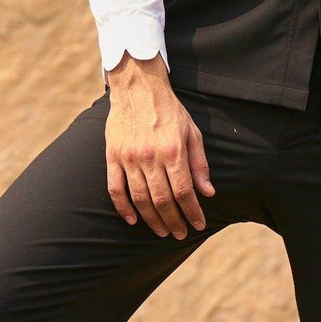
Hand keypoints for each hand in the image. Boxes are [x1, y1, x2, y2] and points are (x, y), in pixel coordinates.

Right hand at [105, 55, 214, 239]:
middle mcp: (150, 157)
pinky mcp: (112, 156)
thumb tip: (208, 192)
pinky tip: (133, 220)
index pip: (184, 191)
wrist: (138, 87)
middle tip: (180, 234)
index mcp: (173, 151)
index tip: (198, 225)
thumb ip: (199, 164)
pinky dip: (123, 208)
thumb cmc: (169, 110)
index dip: (192, 212)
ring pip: (140, 198)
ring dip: (152, 219)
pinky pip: (115, 189)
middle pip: (162, 200)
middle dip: (173, 221)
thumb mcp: (191, 133)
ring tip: (162, 231)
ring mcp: (129, 158)